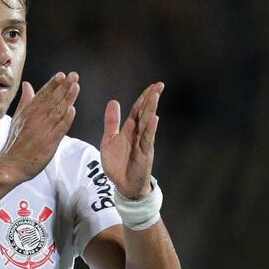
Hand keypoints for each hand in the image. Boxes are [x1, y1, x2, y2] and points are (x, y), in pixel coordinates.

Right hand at [0, 71, 79, 181]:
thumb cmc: (14, 143)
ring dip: (68, 98)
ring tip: (76, 87)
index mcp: (27, 112)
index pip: (42, 95)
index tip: (62, 75)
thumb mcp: (17, 118)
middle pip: (52, 100)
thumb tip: (27, 85)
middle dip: (64, 87)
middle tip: (74, 76)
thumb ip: (25, 101)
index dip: (53, 84)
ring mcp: (43, 130)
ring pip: (57, 111)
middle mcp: (35, 119)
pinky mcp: (49, 142)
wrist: (11, 164)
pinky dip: (66, 119)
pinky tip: (72, 110)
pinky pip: (59, 128)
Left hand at [100, 82, 163, 198]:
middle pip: (145, 112)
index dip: (144, 97)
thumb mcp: (109, 140)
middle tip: (159, 84)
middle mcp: (138, 133)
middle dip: (151, 98)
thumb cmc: (117, 163)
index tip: (152, 85)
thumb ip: (111, 122)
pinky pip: (147, 139)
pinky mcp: (145, 153)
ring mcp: (143, 143)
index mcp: (130, 129)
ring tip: (156, 95)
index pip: (137, 109)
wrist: (122, 184)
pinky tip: (154, 118)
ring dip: (151, 109)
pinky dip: (150, 128)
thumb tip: (114, 101)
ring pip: (147, 123)